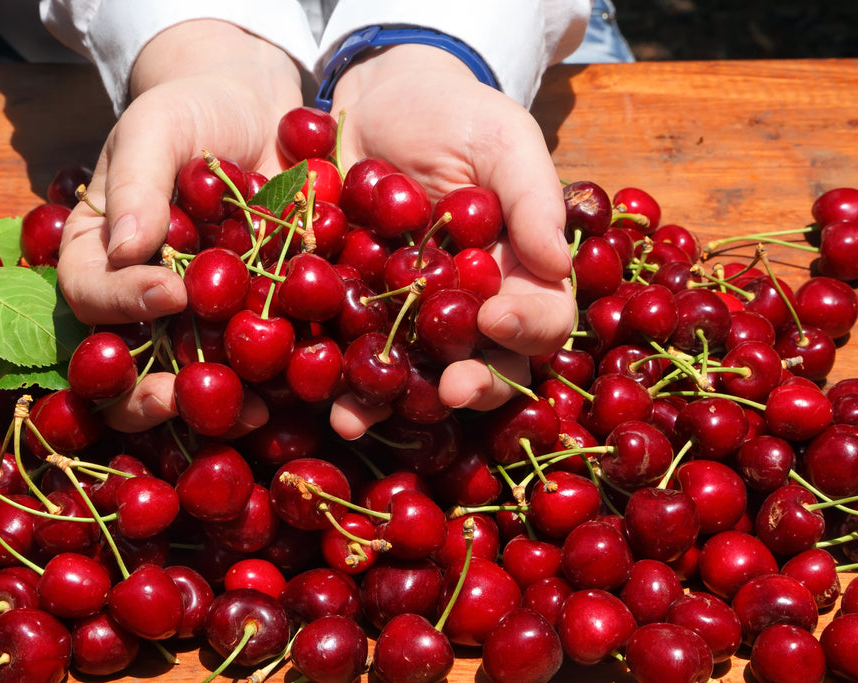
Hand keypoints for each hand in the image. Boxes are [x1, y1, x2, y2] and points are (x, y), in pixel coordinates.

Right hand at [57, 19, 302, 431]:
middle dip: (148, 391)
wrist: (255, 107)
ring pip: (193, 373)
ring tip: (250, 412)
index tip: (168, 293)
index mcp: (98, 254)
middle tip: (177, 396)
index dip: (120, 304)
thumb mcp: (155, 130)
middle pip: (128, 360)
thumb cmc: (188, 110)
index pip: (89, 292)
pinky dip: (277, 376)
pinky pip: (257, 354)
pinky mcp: (251, 318)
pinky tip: (301, 386)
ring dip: (215, 402)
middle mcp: (139, 298)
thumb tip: (127, 246)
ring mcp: (196, 317)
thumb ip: (137, 183)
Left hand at [326, 45, 576, 438]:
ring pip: (415, 373)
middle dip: (471, 383)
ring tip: (365, 417)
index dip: (527, 327)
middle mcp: (469, 306)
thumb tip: (558, 263)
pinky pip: (355, 352)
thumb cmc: (454, 114)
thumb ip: (533, 197)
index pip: (540, 316)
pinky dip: (341, 378)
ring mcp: (410, 315)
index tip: (498, 317)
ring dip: (394, 402)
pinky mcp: (356, 310)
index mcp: (517, 271)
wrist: (374, 99)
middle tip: (453, 388)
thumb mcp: (501, 139)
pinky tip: (326, 396)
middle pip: (485, 362)